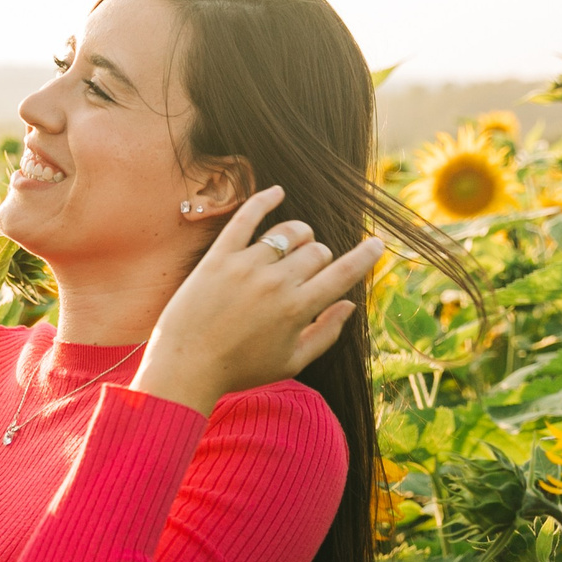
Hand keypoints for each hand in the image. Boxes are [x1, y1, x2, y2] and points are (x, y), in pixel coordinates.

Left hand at [131, 186, 384, 416]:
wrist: (184, 366)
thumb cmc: (240, 369)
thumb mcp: (291, 362)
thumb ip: (326, 333)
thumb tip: (349, 304)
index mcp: (298, 310)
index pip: (343, 273)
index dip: (365, 256)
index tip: (376, 243)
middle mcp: (276, 283)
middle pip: (317, 250)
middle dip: (321, 257)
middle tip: (307, 271)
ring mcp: (246, 266)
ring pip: (289, 232)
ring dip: (299, 235)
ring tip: (295, 244)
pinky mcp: (218, 256)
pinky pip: (246, 218)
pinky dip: (264, 200)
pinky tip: (277, 192)